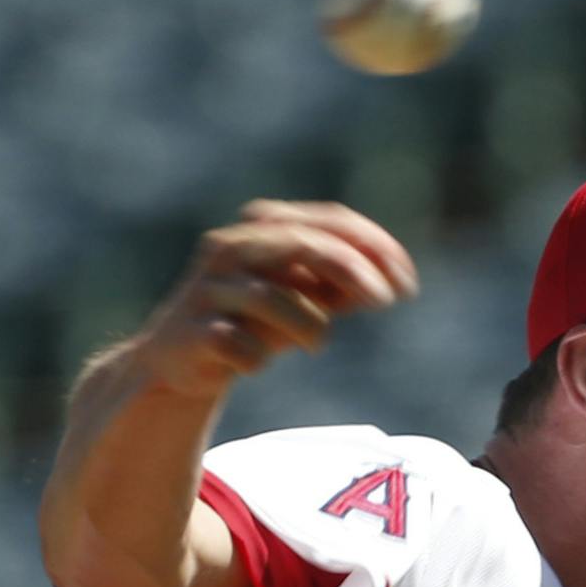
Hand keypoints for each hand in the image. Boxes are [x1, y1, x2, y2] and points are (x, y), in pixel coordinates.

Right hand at [134, 200, 418, 400]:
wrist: (179, 361)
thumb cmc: (252, 323)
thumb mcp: (303, 300)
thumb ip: (340, 286)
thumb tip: (390, 281)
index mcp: (262, 229)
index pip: (327, 222)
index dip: (373, 247)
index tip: (406, 284)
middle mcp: (231, 249)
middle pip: (301, 243)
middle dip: (350, 270)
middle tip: (386, 301)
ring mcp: (208, 289)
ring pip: (272, 297)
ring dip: (308, 325)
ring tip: (314, 344)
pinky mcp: (192, 332)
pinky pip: (239, 345)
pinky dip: (257, 358)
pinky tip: (256, 364)